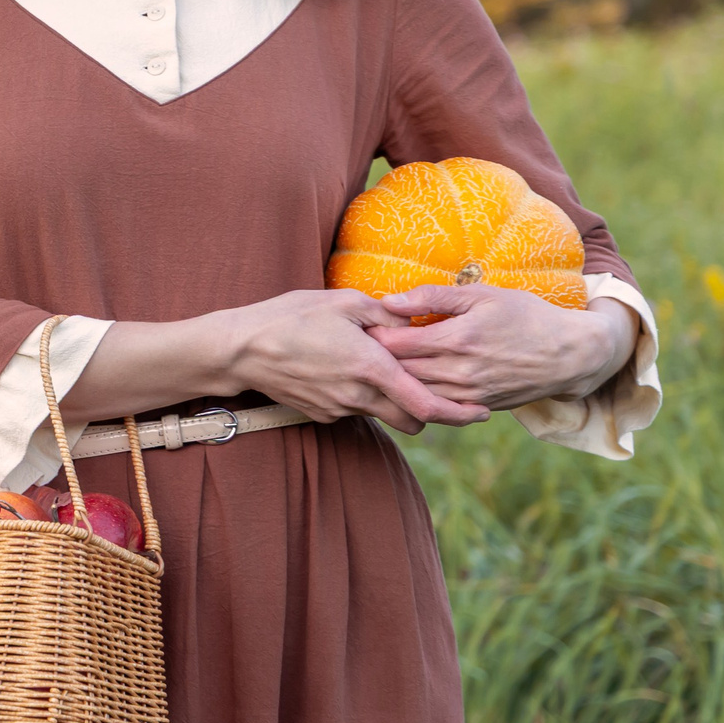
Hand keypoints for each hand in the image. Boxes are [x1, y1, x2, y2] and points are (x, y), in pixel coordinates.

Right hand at [219, 288, 490, 435]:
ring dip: (397, 402)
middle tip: (447, 394)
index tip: (481, 413)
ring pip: (385, 415)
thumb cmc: (292, 317)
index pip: (427, 404)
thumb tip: (418, 320)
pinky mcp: (322, 414)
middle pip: (413, 420)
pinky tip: (353, 373)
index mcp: (372, 368)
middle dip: (433, 412)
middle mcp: (360, 396)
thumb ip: (388, 315)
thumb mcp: (345, 302)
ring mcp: (340, 409)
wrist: (242, 350)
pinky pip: (357, 411)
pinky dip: (366, 399)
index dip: (459, 413)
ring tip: (395, 374)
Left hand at [368, 287, 635, 411]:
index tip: (360, 327)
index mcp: (458, 339)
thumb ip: (433, 298)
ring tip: (377, 367)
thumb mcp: (482, 295)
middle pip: (400, 372)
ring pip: (415, 394)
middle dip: (376, 361)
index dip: (373, 336)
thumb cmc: (525, 315)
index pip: (396, 345)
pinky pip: (436, 407)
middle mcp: (460, 372)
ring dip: (394, 382)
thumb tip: (389, 301)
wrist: (569, 355)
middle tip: (358, 349)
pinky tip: (407, 384)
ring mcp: (468, 395)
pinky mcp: (477, 408)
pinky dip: (418, 397)